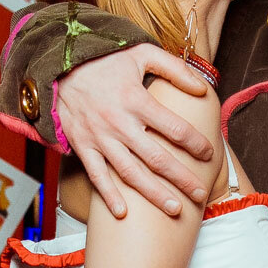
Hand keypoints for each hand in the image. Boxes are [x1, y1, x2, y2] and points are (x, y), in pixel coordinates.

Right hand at [55, 44, 215, 219]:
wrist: (58, 64)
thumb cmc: (104, 59)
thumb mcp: (141, 53)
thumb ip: (174, 68)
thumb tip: (203, 88)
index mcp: (136, 100)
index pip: (174, 128)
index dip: (195, 143)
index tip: (209, 154)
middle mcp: (119, 123)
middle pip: (157, 158)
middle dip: (181, 178)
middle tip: (199, 193)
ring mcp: (100, 137)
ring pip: (131, 173)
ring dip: (153, 193)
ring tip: (174, 209)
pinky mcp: (83, 146)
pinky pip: (97, 175)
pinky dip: (109, 195)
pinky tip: (123, 214)